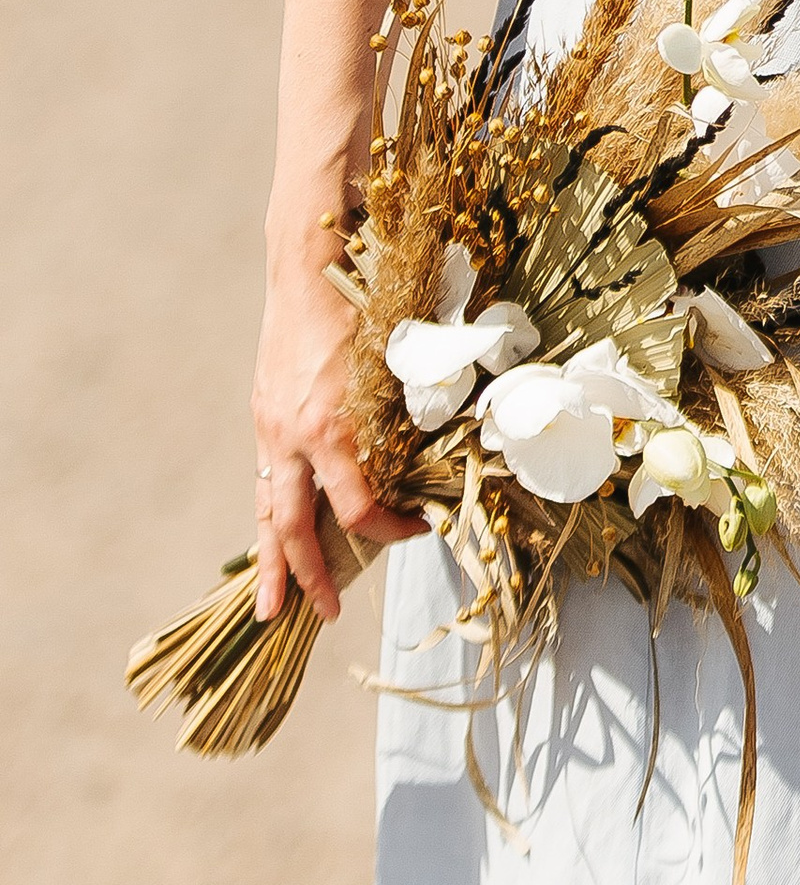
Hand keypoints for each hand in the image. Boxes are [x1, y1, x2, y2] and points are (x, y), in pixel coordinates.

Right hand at [250, 237, 420, 621]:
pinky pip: (266, 478)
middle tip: (324, 615)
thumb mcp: (397, 362)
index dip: (390, 530)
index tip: (420, 529)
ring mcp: (272, 428)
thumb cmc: (363, 308)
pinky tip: (273, 536)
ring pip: (267, 510)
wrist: (307, 269)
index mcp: (331, 430)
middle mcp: (293, 437)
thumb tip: (448, 449)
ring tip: (269, 607)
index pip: (356, 509)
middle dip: (307, 577)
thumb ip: (412, 411)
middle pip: (292, 528)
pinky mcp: (265, 415)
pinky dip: (269, 514)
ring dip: (270, 562)